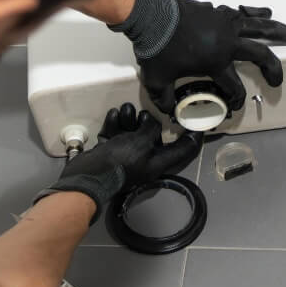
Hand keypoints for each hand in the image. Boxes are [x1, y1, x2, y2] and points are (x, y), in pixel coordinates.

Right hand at [34, 103, 201, 221]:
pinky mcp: (108, 151)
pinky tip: (114, 114)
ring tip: (125, 108)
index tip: (199, 121)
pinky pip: (116, 134)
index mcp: (158, 162)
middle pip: (153, 137)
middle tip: (144, 112)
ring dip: (129, 118)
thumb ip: (151, 130)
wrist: (85, 177)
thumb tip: (153, 123)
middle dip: (149, 121)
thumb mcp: (141, 143)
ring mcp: (124, 156)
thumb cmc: (118, 162)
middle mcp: (144, 159)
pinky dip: (115, 123)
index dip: (193, 136)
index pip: (184, 149)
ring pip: (132, 133)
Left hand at [140, 0, 285, 113]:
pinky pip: (242, 12)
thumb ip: (165, 98)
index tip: (235, 105)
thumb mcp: (158, 81)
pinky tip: (266, 12)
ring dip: (278, 31)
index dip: (236, 100)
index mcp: (216, 63)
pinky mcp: (218, 12)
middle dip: (272, 68)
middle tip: (278, 79)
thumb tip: (168, 110)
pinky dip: (255, 12)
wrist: (150, 16)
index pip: (234, 87)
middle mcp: (227, 43)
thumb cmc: (156, 50)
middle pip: (259, 55)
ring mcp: (225, 24)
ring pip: (259, 27)